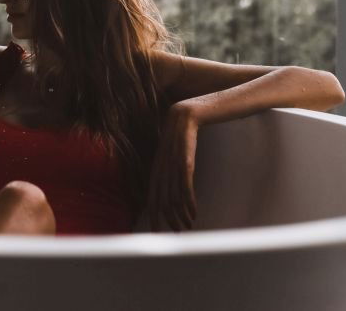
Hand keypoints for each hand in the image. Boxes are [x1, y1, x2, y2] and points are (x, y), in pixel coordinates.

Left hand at [147, 102, 198, 231]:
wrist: (187, 110)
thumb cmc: (185, 131)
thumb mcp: (176, 150)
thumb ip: (173, 165)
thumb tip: (175, 184)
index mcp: (157, 165)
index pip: (152, 195)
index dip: (154, 214)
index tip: (156, 232)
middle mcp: (161, 165)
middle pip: (160, 198)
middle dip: (166, 219)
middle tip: (176, 235)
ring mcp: (171, 161)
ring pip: (172, 193)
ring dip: (179, 213)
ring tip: (186, 228)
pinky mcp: (184, 156)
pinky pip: (184, 182)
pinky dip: (188, 200)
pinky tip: (192, 212)